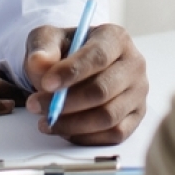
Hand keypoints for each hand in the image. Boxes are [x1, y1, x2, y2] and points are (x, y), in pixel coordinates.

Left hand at [23, 23, 147, 144]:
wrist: (74, 68)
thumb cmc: (64, 51)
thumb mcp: (47, 40)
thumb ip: (42, 48)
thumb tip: (39, 62)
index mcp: (115, 38)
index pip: (98, 56)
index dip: (72, 72)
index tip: (46, 83)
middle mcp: (133, 64)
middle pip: (102, 90)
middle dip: (66, 103)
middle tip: (36, 106)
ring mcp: (138, 92)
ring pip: (108, 116)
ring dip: (72, 123)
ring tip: (47, 120)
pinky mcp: (136, 116)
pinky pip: (114, 134)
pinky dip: (86, 136)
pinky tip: (65, 130)